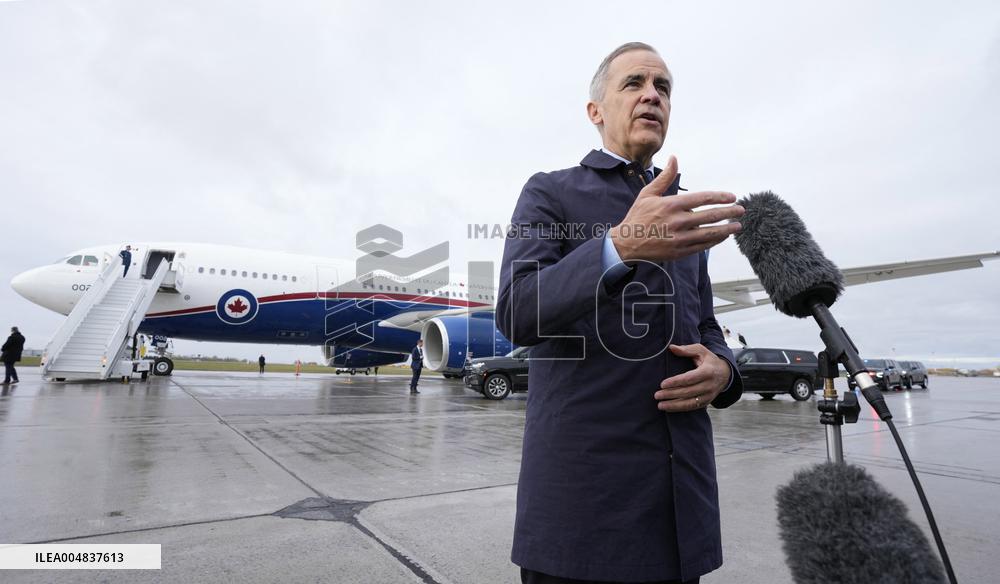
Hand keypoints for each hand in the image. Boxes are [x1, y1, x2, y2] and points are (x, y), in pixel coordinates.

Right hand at [609, 156, 743, 262]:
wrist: (626, 243)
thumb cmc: (638, 216)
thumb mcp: (648, 193)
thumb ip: (665, 177)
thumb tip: (674, 158)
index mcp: (671, 205)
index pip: (703, 198)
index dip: (720, 197)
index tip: (732, 197)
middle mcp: (678, 221)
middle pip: (710, 216)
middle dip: (729, 212)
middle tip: (741, 210)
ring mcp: (680, 238)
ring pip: (709, 233)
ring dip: (726, 229)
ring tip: (737, 226)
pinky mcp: (680, 251)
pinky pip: (702, 246)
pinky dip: (715, 241)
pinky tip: (723, 236)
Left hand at [654, 344, 731, 411]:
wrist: (725, 373)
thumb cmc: (709, 360)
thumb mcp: (701, 351)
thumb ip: (686, 349)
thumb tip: (671, 348)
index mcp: (708, 371)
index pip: (689, 378)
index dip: (676, 382)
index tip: (662, 384)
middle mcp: (709, 385)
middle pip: (688, 392)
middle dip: (671, 394)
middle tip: (657, 395)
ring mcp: (709, 395)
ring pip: (690, 403)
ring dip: (674, 405)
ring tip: (660, 405)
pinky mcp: (707, 402)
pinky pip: (693, 407)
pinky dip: (680, 409)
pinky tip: (669, 408)